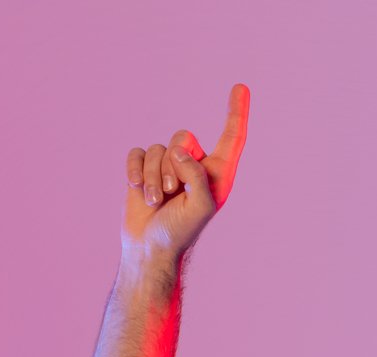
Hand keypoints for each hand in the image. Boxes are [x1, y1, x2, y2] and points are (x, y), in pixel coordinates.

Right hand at [120, 83, 250, 272]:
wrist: (149, 248)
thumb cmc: (180, 232)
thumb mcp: (200, 206)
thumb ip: (196, 176)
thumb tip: (180, 150)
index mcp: (217, 174)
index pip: (231, 137)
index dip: (236, 112)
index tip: (240, 87)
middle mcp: (195, 165)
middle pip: (184, 137)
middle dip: (173, 166)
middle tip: (171, 194)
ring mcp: (168, 165)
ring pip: (159, 148)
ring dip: (153, 176)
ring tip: (156, 202)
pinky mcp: (145, 168)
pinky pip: (138, 152)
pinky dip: (136, 170)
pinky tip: (136, 189)